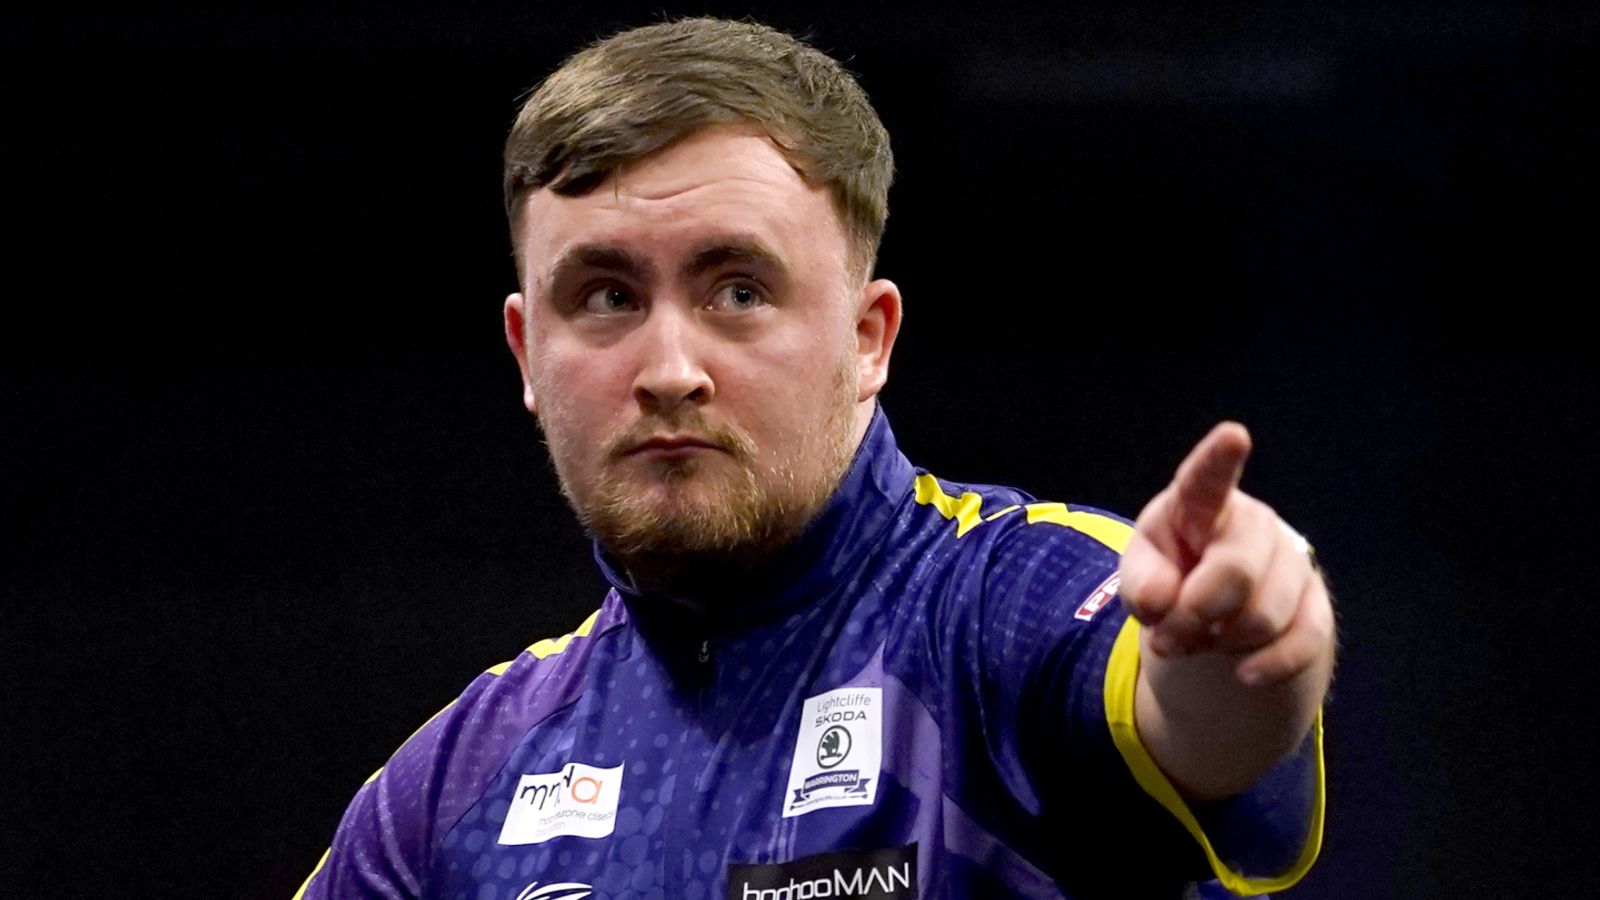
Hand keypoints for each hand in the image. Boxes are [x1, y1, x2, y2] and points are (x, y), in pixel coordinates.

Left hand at [1117, 422, 1332, 686]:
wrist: (1214, 613)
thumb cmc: (1171, 577)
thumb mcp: (1142, 577)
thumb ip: (1141, 585)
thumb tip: (1160, 602)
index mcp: (1198, 505)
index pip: (1206, 479)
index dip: (1219, 459)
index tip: (1234, 435)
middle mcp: (1252, 523)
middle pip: (1234, 573)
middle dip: (1197, 616)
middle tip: (1169, 636)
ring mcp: (1290, 560)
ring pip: (1264, 617)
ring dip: (1222, 643)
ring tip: (1202, 640)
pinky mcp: (1315, 602)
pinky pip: (1304, 641)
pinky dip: (1267, 666)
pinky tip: (1244, 673)